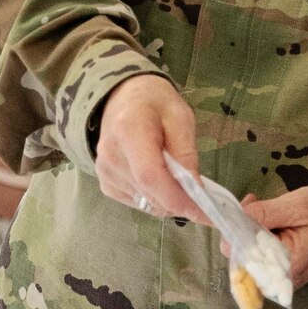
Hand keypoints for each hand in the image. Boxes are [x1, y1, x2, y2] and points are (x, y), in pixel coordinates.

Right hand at [94, 75, 200, 218]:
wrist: (123, 97)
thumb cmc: (155, 102)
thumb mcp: (180, 117)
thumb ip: (186, 152)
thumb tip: (195, 189)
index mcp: (128, 130)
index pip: (150, 175)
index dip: (176, 198)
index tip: (202, 211)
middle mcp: (110, 155)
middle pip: (149, 193)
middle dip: (179, 202)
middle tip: (203, 200)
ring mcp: (104, 172)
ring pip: (145, 202)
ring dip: (168, 200)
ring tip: (178, 178)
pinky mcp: (105, 183)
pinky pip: (137, 202)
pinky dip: (155, 199)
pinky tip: (160, 179)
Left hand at [242, 188, 307, 286]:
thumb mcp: (298, 206)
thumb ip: (266, 213)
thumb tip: (235, 219)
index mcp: (285, 269)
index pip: (244, 258)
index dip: (236, 232)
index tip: (244, 208)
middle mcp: (280, 282)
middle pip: (244, 258)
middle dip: (242, 228)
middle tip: (253, 203)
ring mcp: (280, 280)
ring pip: (250, 257)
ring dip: (249, 230)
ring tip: (261, 208)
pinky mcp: (281, 273)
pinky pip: (260, 258)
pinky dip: (258, 237)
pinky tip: (267, 220)